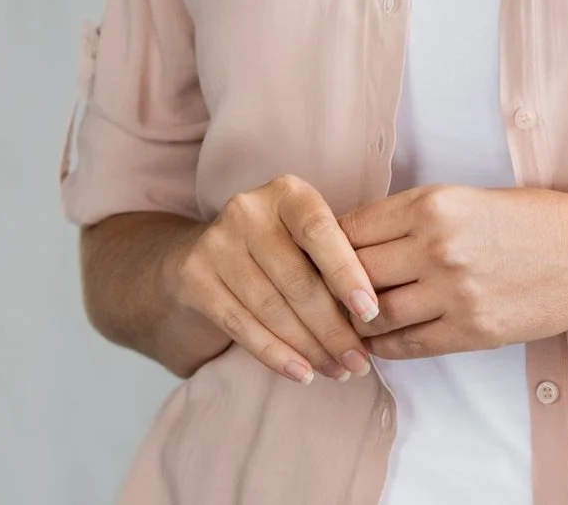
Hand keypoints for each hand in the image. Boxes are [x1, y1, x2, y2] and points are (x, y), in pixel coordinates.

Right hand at [163, 175, 383, 384]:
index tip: (371, 313)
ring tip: (338, 371)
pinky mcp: (194, 277)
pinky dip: (276, 355)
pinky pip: (241, 325)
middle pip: (297, 280)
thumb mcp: (304, 238)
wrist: (199, 253)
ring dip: (310, 348)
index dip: (347, 274)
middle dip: (334, 329)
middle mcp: (247, 210)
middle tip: (359, 362)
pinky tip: (302, 373)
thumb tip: (373, 318)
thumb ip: (334, 261)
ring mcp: (216, 243)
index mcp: (285, 193)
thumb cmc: (276, 249)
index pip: (320, 232)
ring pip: (272, 308)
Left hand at [339, 185, 567, 359]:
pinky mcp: (472, 330)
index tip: (316, 256)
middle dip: (332, 286)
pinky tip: (376, 342)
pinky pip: (407, 344)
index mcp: (433, 203)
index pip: (352, 228)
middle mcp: (438, 245)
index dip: (326, 246)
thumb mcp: (465, 198)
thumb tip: (352, 239)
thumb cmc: (530, 220)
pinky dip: (383, 346)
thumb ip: (411, 218)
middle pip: (355, 272)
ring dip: (355, 322)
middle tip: (318, 296)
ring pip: (375, 314)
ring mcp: (455, 292)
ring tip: (345, 322)